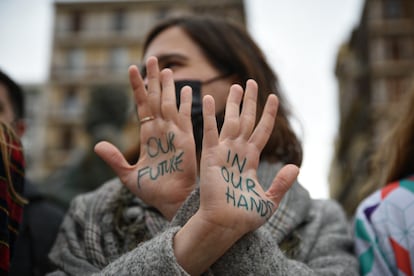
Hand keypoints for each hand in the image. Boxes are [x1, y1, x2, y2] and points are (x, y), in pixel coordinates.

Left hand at [95, 57, 196, 219]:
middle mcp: (160, 130)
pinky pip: (186, 117)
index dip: (137, 87)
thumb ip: (114, 159)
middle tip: (152, 58)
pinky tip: (186, 89)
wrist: (171, 201)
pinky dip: (185, 103)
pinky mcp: (186, 139)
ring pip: (169, 103)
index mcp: (147, 135)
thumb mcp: (127, 175)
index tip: (132, 68)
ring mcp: (174, 133)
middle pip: (155, 98)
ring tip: (166, 68)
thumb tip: (97, 145)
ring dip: (168, 86)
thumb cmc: (152, 190)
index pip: (141, 105)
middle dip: (154, 79)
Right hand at [173, 80, 298, 274]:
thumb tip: (295, 167)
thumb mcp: (269, 200)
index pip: (262, 131)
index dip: (268, 115)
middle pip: (246, 120)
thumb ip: (282, 183)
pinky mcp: (211, 157)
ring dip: (234, 104)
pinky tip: (206, 98)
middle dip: (249, 102)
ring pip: (230, 121)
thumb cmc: (245, 216)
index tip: (273, 97)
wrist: (225, 225)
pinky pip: (209, 132)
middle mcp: (238, 152)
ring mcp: (224, 153)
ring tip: (237, 85)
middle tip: (251, 82)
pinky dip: (208, 116)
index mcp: (252, 160)